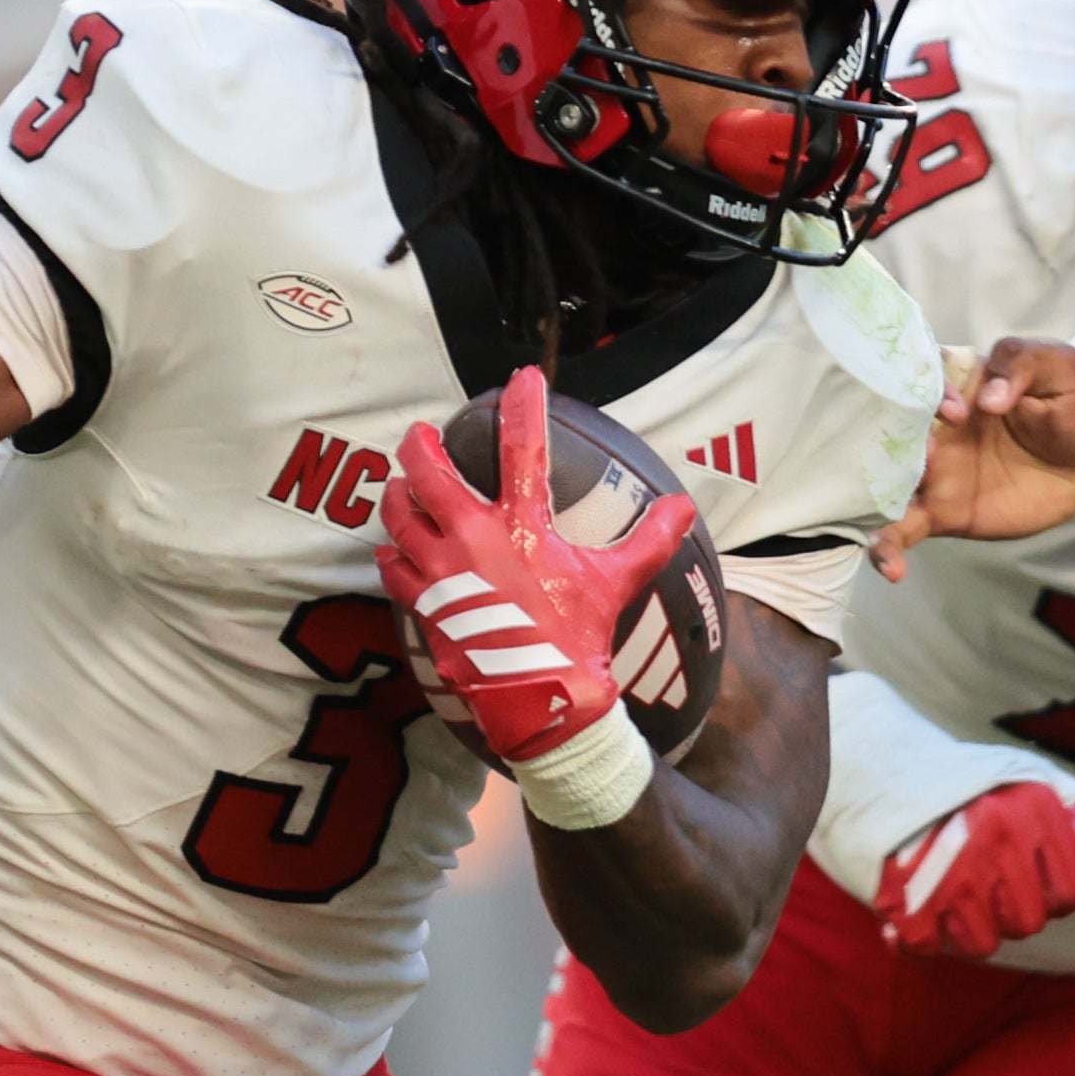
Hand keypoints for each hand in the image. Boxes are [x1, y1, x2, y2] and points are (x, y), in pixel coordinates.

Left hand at [376, 366, 696, 765]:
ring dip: (398, 494)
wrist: (541, 697)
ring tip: (399, 485)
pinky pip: (392, 567)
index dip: (523, 404)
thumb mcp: (619, 581)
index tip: (521, 378)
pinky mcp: (425, 604)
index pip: (524, 447)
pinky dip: (391, 553)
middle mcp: (472, 537)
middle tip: (421, 435)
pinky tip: (393, 549)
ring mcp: (441, 570)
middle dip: (420, 446)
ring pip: (400, 515)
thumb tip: (684, 507)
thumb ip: (650, 539)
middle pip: (429, 472)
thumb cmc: (579, 636)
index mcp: (522, 524)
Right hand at [872, 335, 1074, 576]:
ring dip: (876, 500)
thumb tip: (990, 397)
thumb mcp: (1059, 366)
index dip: (929, 393)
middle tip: (927, 457)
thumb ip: (1022, 364)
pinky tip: (891, 569)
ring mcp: (933, 471)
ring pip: (886, 484)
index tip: (957, 414)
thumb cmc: (1072, 401)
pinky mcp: (941, 511)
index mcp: (955, 383)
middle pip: (889, 431)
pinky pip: (904, 530)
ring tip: (884, 520)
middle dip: (891, 445)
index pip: (920, 378)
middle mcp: (931, 425)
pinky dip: (887, 549)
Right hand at [874, 784, 1074, 958]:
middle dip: (1011, 913)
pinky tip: (917, 908)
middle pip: (1028, 923)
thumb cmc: (970, 784)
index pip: (1072, 891)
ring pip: (983, 943)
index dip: (1055, 896)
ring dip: (968, 928)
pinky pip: (929, 947)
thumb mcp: (1035, 783)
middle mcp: (997, 840)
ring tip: (952, 894)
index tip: (1031, 880)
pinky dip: (921, 936)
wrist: (882, 764)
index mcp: (1032, 809)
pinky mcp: (907, 897)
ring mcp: (951, 871)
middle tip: (986, 885)